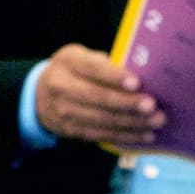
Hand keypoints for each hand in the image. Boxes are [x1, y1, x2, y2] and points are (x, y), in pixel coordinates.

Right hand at [35, 46, 165, 148]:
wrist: (38, 96)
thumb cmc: (72, 71)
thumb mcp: (80, 57)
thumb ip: (104, 63)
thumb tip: (140, 73)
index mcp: (68, 62)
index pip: (93, 69)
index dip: (115, 77)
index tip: (136, 82)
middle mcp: (62, 87)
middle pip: (99, 98)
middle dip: (128, 103)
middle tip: (152, 106)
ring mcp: (65, 113)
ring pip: (103, 120)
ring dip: (133, 122)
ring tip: (156, 121)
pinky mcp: (73, 132)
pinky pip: (103, 135)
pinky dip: (126, 136)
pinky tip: (145, 134)